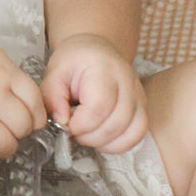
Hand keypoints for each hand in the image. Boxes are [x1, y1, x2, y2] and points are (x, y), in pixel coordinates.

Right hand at [0, 34, 46, 163]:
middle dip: (21, 130)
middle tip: (10, 125)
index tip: (29, 116)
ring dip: (4, 145)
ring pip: (3, 146)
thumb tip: (34, 109)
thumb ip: (15, 80)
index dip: (36, 114)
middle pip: (23, 127)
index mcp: (3, 75)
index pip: (36, 103)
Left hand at [41, 34, 146, 153]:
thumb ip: (53, 97)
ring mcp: (139, 95)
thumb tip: (61, 121)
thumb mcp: (55, 72)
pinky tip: (102, 140)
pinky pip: (138, 134)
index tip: (65, 126)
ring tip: (86, 136)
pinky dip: (120, 144)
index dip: (80, 125)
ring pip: (131, 132)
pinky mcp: (142, 107)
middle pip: (116, 124)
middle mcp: (127, 82)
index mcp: (104, 69)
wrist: (96, 51)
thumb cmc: (75, 61)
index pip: (98, 107)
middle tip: (73, 133)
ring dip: (105, 143)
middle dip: (89, 137)